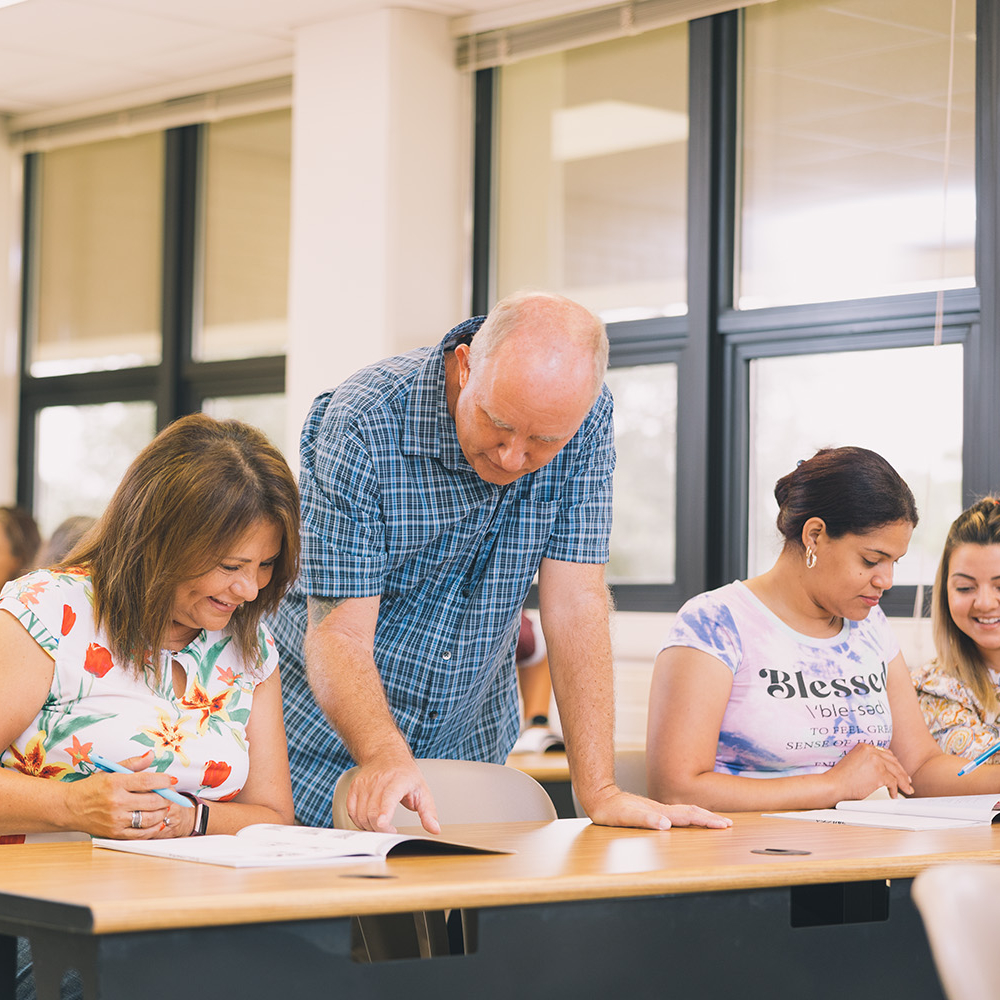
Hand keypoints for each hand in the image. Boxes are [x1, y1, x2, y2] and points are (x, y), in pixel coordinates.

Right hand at [65, 753, 181, 838]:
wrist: (68, 807)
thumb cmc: (91, 788)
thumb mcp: (110, 771)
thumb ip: (133, 763)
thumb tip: (151, 756)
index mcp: (116, 783)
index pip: (148, 781)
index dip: (164, 780)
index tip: (171, 780)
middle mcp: (116, 802)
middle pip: (153, 801)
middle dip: (167, 797)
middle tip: (171, 794)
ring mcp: (115, 820)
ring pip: (150, 818)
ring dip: (163, 812)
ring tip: (164, 806)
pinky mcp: (115, 833)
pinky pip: (141, 833)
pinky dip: (154, 828)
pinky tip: (157, 821)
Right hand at [346, 754, 439, 833]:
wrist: (386, 755)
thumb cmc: (405, 774)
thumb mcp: (422, 791)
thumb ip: (428, 812)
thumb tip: (435, 829)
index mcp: (398, 780)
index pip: (389, 797)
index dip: (385, 812)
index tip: (383, 824)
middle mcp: (379, 780)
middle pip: (373, 812)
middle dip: (380, 829)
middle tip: (390, 831)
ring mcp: (364, 783)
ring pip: (361, 814)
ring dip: (369, 827)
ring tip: (381, 826)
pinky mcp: (354, 787)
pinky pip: (351, 810)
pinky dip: (359, 820)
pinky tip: (368, 821)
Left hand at [582, 786, 731, 829]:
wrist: (600, 798)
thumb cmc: (610, 810)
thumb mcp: (625, 817)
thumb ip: (645, 820)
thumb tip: (666, 824)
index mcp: (659, 812)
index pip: (688, 816)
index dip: (706, 820)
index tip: (723, 825)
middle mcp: (661, 810)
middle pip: (691, 812)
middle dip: (710, 818)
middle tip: (728, 824)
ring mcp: (658, 810)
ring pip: (685, 811)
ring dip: (702, 816)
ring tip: (716, 821)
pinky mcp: (653, 812)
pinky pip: (677, 814)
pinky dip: (690, 817)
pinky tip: (690, 820)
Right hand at [826, 742, 912, 800]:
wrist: (834, 785)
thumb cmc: (840, 778)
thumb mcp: (854, 762)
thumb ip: (867, 761)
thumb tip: (881, 769)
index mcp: (864, 746)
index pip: (885, 753)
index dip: (894, 763)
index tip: (898, 770)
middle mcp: (871, 751)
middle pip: (893, 762)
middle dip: (902, 773)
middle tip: (907, 781)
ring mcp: (876, 761)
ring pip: (896, 772)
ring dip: (902, 782)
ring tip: (906, 789)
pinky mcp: (880, 773)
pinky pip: (893, 782)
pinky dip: (895, 790)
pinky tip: (893, 794)